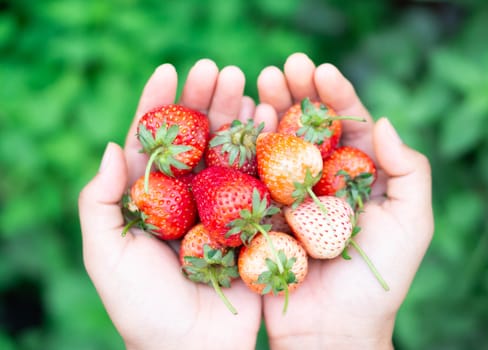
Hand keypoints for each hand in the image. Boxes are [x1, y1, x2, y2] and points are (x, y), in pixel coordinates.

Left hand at [78, 60, 268, 349]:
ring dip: (237, 116)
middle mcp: (190, 196)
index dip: (158, 105)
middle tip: (216, 69)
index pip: (155, 142)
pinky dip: (267, 149)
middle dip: (204, 101)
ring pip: (230, 152)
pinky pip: (261, 179)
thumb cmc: (142, 308)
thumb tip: (112, 146)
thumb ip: (101, 202)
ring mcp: (224, 206)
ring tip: (245, 84)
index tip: (167, 70)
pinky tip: (272, 120)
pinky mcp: (254, 221)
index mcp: (153, 198)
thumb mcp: (106, 255)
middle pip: (197, 139)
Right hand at [256, 53, 433, 348]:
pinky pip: (254, 173)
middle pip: (310, 126)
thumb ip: (409, 172)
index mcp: (358, 176)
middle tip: (282, 67)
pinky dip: (249, 145)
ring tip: (259, 81)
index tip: (320, 70)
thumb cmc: (377, 282)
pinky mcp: (261, 211)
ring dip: (270, 108)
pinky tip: (243, 119)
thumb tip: (383, 121)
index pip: (348, 124)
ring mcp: (288, 193)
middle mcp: (321, 179)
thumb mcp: (412, 225)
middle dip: (297, 93)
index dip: (335, 94)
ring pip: (280, 141)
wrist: (332, 330)